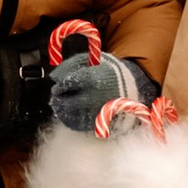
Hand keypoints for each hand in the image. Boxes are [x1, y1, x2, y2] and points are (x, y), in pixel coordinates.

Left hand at [46, 51, 162, 134]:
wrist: (134, 88)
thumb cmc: (112, 73)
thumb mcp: (94, 60)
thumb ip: (71, 65)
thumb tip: (54, 76)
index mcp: (91, 80)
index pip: (66, 84)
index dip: (60, 84)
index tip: (60, 83)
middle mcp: (93, 98)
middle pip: (65, 102)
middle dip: (58, 98)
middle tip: (57, 95)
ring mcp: (96, 114)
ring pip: (68, 117)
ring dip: (62, 110)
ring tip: (63, 104)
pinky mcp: (98, 125)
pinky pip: (77, 126)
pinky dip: (70, 120)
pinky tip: (71, 113)